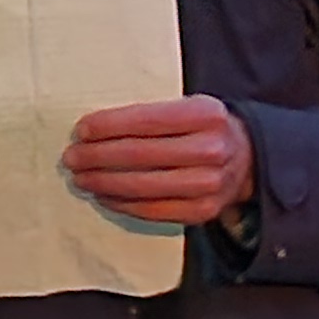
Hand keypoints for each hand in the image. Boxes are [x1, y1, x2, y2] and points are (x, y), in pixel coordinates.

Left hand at [62, 97, 254, 229]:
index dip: (108, 127)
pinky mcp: (202, 211)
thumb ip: (152, 115)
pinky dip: (122, 204)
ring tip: (81, 178)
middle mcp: (211, 149)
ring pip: (142, 186)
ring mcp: (209, 184)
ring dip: (104, 183)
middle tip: (72, 157)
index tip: (80, 131)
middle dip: (98, 157)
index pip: (146, 121)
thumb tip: (94, 131)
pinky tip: (104, 196)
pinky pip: (152, 210)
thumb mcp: (189, 107)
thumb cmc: (203, 128)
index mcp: (205, 114)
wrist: (247, 158)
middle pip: (140, 155)